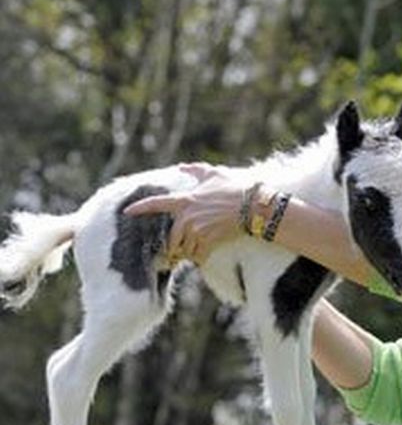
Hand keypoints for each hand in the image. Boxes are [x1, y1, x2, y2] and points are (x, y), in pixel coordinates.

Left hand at [124, 164, 244, 265]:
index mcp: (184, 200)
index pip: (155, 204)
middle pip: (171, 238)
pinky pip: (198, 256)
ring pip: (185, 249)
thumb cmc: (233, 188)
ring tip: (199, 249)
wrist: (251, 206)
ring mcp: (196, 230)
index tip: (127, 212)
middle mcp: (186, 217)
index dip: (140, 208)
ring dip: (190, 252)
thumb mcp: (213, 175)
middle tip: (180, 250)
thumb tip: (182, 167)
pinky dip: (201, 257)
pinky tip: (208, 253)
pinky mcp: (207, 241)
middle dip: (175, 246)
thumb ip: (195, 171)